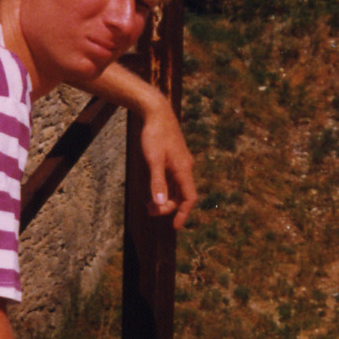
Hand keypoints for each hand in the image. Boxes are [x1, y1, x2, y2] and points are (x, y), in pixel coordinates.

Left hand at [140, 95, 197, 228]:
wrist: (156, 112)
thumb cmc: (154, 135)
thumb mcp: (153, 160)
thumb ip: (157, 182)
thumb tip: (160, 203)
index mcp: (183, 169)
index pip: (189, 198)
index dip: (184, 214)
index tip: (174, 226)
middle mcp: (185, 167)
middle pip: (182, 195)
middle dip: (168, 207)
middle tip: (149, 210)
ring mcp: (180, 163)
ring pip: (177, 188)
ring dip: (166, 198)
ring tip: (148, 204)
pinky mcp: (174, 158)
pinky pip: (173, 179)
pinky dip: (165, 188)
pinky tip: (153, 189)